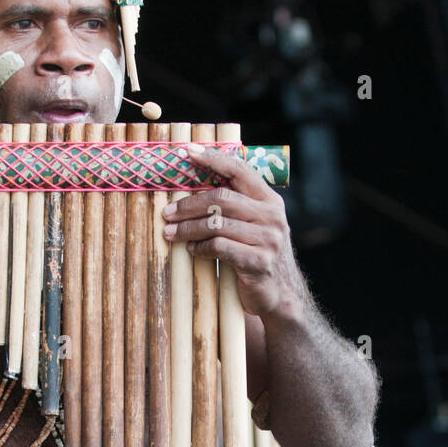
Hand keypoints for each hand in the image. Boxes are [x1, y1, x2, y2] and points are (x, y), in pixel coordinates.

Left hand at [161, 143, 303, 317]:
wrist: (281, 295)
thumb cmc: (258, 255)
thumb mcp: (255, 225)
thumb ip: (237, 206)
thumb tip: (196, 186)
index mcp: (269, 200)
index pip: (239, 170)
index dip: (212, 158)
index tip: (186, 151)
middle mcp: (271, 216)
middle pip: (222, 198)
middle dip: (189, 205)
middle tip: (167, 213)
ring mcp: (267, 240)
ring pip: (216, 224)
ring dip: (188, 228)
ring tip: (170, 233)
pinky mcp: (257, 262)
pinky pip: (220, 248)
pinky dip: (201, 247)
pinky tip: (191, 249)